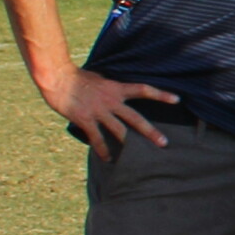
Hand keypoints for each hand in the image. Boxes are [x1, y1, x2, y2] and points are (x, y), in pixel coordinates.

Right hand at [48, 66, 176, 155]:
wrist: (58, 77)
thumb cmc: (77, 76)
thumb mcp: (100, 78)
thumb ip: (110, 87)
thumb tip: (117, 91)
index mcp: (116, 88)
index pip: (143, 90)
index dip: (161, 95)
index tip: (177, 100)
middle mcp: (111, 101)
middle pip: (136, 118)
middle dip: (150, 132)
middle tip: (164, 143)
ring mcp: (99, 111)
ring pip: (119, 131)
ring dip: (129, 145)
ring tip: (138, 158)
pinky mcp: (86, 119)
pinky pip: (97, 138)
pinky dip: (103, 150)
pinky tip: (108, 159)